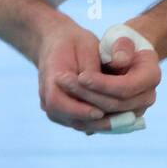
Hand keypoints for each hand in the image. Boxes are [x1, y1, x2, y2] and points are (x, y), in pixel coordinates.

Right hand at [35, 18, 112, 132]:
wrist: (56, 43)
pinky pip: (76, 121)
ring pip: (73, 122)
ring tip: (120, 123)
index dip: (79, 109)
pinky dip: (94, 123)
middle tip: (117, 122)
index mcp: (50, 76)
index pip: (58, 100)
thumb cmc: (74, 42)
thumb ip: (93, 69)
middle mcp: (46, 95)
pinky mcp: (61, 111)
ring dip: (96, 125)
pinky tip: (114, 121)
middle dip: (93, 122)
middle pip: (67, 117)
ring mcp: (51, 105)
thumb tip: (107, 89)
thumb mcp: (86, 47)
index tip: (100, 112)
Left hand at [59, 33, 159, 133]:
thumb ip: (122, 47)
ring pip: (107, 115)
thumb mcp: (122, 38)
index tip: (81, 76)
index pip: (125, 88)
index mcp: (151, 76)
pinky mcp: (123, 117)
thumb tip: (119, 61)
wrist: (127, 54)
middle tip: (65, 83)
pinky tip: (68, 102)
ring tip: (64, 90)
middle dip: (88, 95)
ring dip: (83, 105)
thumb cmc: (122, 42)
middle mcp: (147, 97)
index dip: (102, 84)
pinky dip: (85, 113)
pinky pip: (103, 120)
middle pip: (115, 104)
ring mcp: (137, 109)